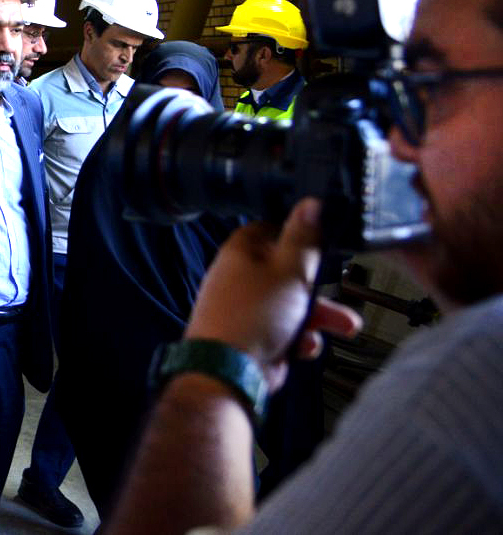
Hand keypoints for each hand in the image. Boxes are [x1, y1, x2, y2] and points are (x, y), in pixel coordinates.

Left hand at [186, 198, 361, 389]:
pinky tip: (304, 347)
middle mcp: (240, 278)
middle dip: (319, 286)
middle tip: (340, 290)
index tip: (321, 243)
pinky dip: (298, 339)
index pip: (270, 229)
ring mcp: (245, 309)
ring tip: (346, 326)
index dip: (297, 235)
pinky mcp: (252, 337)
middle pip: (287, 272)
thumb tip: (310, 203)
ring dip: (319, 316)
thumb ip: (303, 239)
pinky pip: (283, 332)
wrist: (227, 371)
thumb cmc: (253, 316)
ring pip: (291, 305)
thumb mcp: (289, 271)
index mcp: (242, 252)